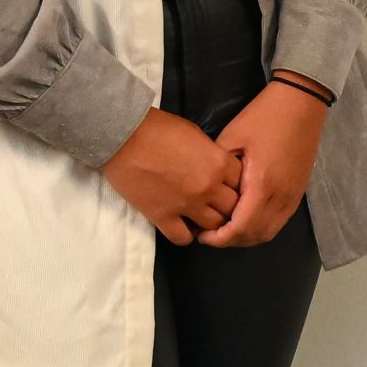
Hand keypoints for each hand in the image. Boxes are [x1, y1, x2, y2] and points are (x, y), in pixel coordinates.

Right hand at [101, 108, 240, 245]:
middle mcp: (208, 187)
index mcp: (219, 163)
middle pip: (233, 208)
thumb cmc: (158, 128)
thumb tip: (216, 167)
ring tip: (201, 217)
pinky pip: (183, 239)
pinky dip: (185, 235)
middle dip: (227, 206)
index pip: (242, 184)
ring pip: (213, 226)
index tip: (227, 186)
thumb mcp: (196, 134)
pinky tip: (181, 226)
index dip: (236, 185)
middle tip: (217, 204)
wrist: (124, 135)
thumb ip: (211, 155)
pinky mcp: (163, 217)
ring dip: (210, 223)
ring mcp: (186, 205)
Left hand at [200, 81, 329, 247]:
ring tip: (226, 228)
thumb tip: (207, 190)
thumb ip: (218, 169)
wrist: (301, 103)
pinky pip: (279, 221)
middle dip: (230, 241)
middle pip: (254, 236)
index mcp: (262, 184)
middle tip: (210, 234)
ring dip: (247, 237)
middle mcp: (281, 196)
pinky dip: (261, 227)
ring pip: (269, 232)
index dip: (219, 238)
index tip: (201, 235)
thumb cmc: (264, 116)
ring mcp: (293, 196)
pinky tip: (246, 218)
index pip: (240, 228)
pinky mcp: (298, 192)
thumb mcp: (232, 138)